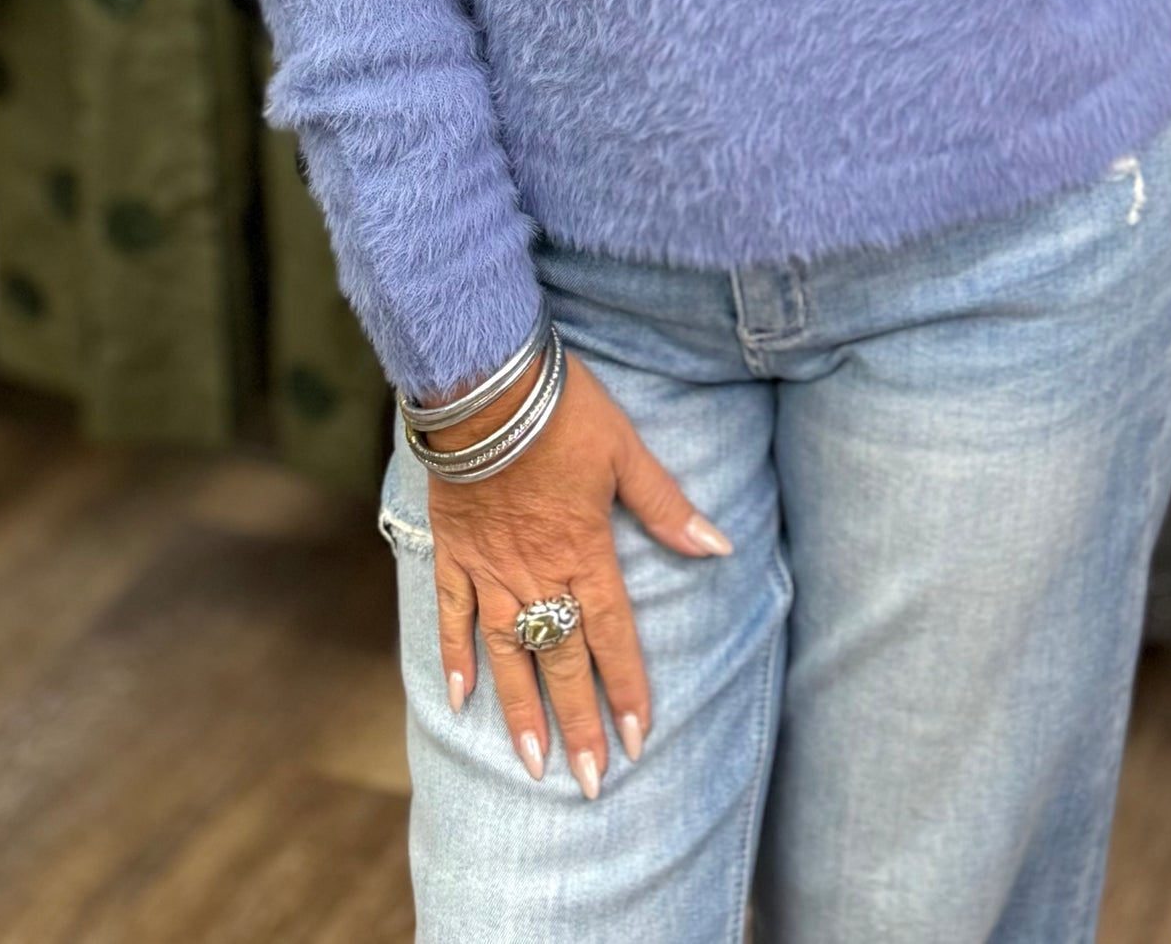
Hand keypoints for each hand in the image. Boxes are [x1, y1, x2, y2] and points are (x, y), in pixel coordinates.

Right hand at [424, 347, 730, 794]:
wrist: (485, 387)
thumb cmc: (562, 412)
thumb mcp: (626, 452)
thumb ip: (666, 506)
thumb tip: (717, 546)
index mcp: (585, 554)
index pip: (613, 637)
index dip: (628, 691)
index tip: (637, 741)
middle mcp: (538, 576)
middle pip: (563, 662)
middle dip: (579, 725)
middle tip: (591, 784)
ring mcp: (491, 571)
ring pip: (508, 656)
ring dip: (521, 712)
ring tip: (533, 765)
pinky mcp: (455, 555)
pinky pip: (453, 618)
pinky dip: (455, 659)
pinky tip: (459, 700)